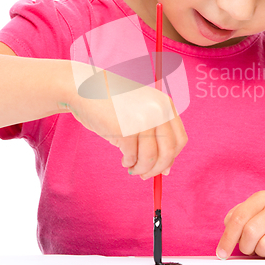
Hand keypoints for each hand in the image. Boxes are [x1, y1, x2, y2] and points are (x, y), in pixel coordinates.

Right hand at [61, 67, 187, 179]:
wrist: (85, 88)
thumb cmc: (113, 102)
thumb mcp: (141, 111)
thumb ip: (156, 134)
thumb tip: (167, 169)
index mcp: (165, 105)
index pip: (180, 139)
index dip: (172, 157)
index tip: (163, 168)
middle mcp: (158, 112)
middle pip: (168, 151)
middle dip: (157, 169)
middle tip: (146, 176)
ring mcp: (142, 120)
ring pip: (150, 158)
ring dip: (141, 169)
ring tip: (132, 167)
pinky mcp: (125, 130)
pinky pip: (132, 156)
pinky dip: (128, 162)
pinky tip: (123, 159)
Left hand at [216, 191, 264, 259]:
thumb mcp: (254, 215)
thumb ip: (237, 218)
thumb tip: (227, 228)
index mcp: (262, 198)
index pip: (238, 217)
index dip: (227, 238)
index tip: (221, 254)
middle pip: (250, 232)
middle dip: (245, 247)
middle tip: (250, 248)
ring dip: (261, 253)